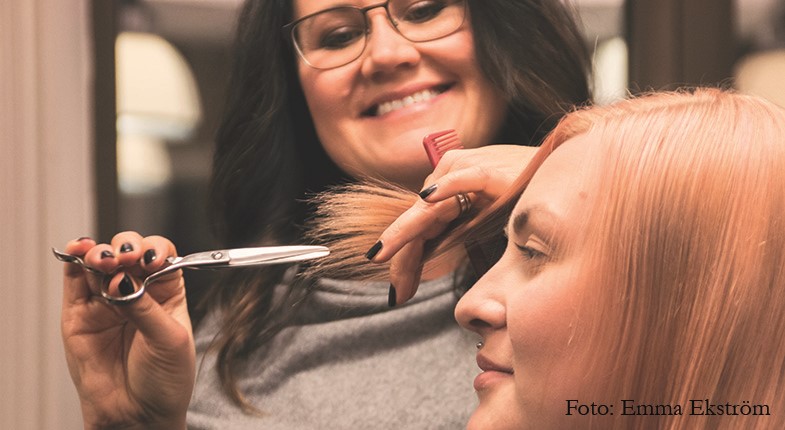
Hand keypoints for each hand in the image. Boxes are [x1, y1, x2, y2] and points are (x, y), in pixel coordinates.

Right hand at [61, 232, 193, 428]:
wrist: (137, 415)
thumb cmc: (165, 380)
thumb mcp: (169, 339)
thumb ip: (145, 308)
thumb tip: (123, 280)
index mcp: (167, 292)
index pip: (161, 256)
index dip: (155, 250)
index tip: (151, 258)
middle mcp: (137, 291)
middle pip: (128, 252)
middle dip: (126, 248)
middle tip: (126, 259)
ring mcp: (107, 301)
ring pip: (100, 262)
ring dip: (100, 252)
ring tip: (104, 260)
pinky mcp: (80, 313)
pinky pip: (74, 280)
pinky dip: (74, 261)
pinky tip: (79, 251)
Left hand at [367, 145, 536, 303]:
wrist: (559, 165)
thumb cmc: (524, 195)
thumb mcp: (487, 224)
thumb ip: (461, 236)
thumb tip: (439, 269)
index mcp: (446, 197)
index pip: (417, 233)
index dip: (405, 263)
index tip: (397, 296)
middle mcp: (449, 181)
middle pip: (416, 224)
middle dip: (400, 257)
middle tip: (392, 290)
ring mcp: (467, 170)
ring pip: (429, 207)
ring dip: (406, 230)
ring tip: (386, 251)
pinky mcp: (491, 168)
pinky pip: (465, 178)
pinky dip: (447, 187)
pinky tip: (427, 198)